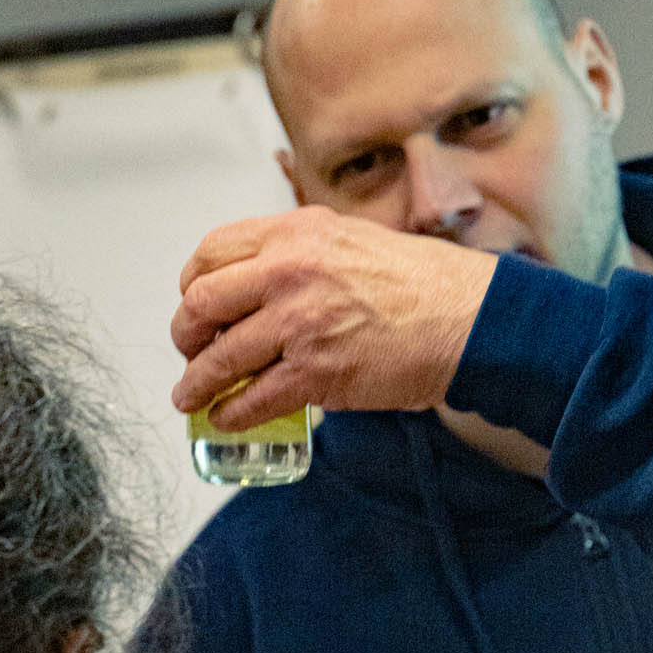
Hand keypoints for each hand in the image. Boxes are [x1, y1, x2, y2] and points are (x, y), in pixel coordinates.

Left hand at [169, 206, 496, 427]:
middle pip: (202, 302)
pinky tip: (227, 418)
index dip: (192, 283)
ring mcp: (300, 323)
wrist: (467, 318)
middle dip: (185, 334)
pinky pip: (254, 398)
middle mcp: (290, 272)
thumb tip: (261, 280)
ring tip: (192, 395)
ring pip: (220, 357)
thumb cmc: (421, 283)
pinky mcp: (316, 372)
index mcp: (296, 233)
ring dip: (197, 383)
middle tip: (189, 350)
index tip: (195, 303)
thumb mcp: (350, 239)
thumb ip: (300, 253)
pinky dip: (232, 414)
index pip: (212, 252)